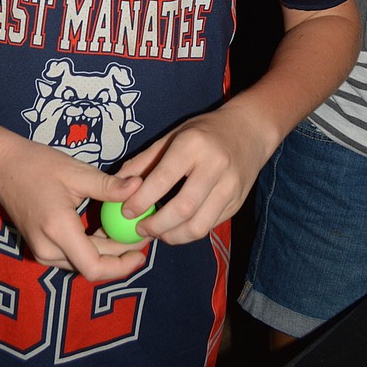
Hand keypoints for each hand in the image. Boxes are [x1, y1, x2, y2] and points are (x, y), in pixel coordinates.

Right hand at [0, 130, 149, 280]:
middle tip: (142, 236)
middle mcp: (47, 249)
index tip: (142, 252)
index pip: (94, 267)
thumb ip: (109, 186)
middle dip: (120, 256)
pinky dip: (92, 248)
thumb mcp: (76, 172)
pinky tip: (106, 229)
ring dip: (107, 252)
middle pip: (91, 267)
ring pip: (82, 263)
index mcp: (58, 230)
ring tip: (128, 231)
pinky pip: (72, 256)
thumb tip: (140, 187)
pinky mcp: (40, 248)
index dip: (122, 266)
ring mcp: (41, 252)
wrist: (1, 168)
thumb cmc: (37, 165)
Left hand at [113, 101, 267, 245]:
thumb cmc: (204, 131)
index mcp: (193, 144)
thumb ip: (145, 161)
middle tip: (140, 229)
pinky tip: (176, 228)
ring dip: (173, 236)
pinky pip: (210, 226)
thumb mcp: (172, 136)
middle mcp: (215, 166)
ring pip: (199, 225)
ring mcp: (230, 186)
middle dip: (156, 226)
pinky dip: (189, 233)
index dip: (141, 200)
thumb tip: (117, 183)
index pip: (163, 179)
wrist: (249, 130)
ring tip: (157, 233)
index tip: (126, 212)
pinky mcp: (238, 203)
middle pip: (183, 208)